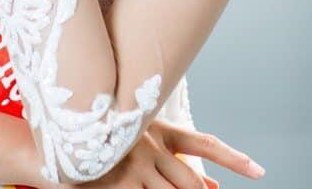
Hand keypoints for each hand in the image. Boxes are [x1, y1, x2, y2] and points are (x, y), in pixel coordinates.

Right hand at [31, 117, 264, 188]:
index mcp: (156, 128)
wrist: (54, 143)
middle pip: (189, 180)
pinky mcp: (118, 184)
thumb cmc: (99, 140)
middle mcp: (149, 145)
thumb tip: (212, 183)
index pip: (203, 141)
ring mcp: (133, 166)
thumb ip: (173, 159)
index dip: (232, 156)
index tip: (258, 170)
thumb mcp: (135, 139)